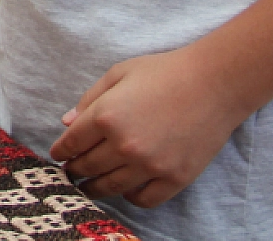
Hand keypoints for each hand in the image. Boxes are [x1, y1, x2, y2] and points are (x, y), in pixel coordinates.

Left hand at [51, 44, 248, 207]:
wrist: (214, 83)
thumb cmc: (163, 72)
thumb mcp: (118, 74)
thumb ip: (89, 100)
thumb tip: (66, 123)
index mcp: (105, 116)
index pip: (71, 143)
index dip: (60, 151)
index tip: (58, 156)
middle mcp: (124, 145)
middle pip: (88, 167)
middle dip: (75, 170)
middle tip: (70, 173)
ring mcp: (150, 164)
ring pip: (111, 186)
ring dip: (95, 188)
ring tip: (89, 187)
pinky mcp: (175, 178)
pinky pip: (144, 199)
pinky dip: (131, 197)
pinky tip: (126, 189)